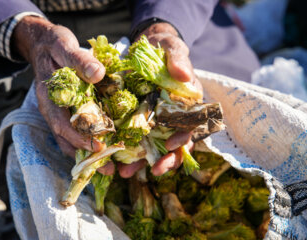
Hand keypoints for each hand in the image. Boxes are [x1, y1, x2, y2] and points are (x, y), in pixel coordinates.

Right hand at [12, 16, 105, 157]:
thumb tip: (98, 74)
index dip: (78, 137)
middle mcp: (50, 107)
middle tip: (107, 168)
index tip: (98, 147)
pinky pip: (73, 129)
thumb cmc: (54, 45)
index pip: (61, 122)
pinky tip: (99, 150)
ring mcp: (57, 110)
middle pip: (65, 136)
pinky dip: (84, 141)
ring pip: (68, 137)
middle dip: (86, 153)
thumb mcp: (64, 45)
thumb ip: (79, 59)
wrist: (43, 44)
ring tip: (106, 166)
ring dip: (85, 153)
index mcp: (49, 95)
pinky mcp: (65, 110)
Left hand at [117, 22, 202, 177]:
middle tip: (156, 170)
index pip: (191, 125)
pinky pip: (135, 140)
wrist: (147, 48)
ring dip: (144, 162)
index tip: (173, 144)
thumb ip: (178, 59)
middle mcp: (174, 116)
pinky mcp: (139, 121)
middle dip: (167, 159)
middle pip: (175, 143)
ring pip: (154, 147)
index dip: (184, 137)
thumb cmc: (164, 49)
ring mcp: (156, 121)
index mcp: (187, 103)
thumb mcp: (172, 49)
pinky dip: (128, 153)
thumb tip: (184, 75)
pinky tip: (117, 164)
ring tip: (129, 173)